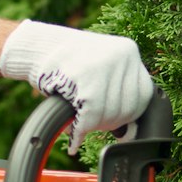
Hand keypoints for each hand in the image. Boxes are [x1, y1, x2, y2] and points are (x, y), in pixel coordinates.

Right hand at [0, 21, 153, 141]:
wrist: (37, 48)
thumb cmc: (70, 64)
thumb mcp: (101, 68)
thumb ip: (117, 91)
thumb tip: (127, 133)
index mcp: (129, 51)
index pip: (144, 95)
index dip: (128, 116)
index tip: (114, 125)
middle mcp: (122, 54)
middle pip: (127, 107)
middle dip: (107, 123)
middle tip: (90, 125)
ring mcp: (105, 64)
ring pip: (109, 113)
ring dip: (92, 127)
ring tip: (79, 126)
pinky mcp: (86, 76)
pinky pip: (91, 114)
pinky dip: (81, 129)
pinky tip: (74, 133)